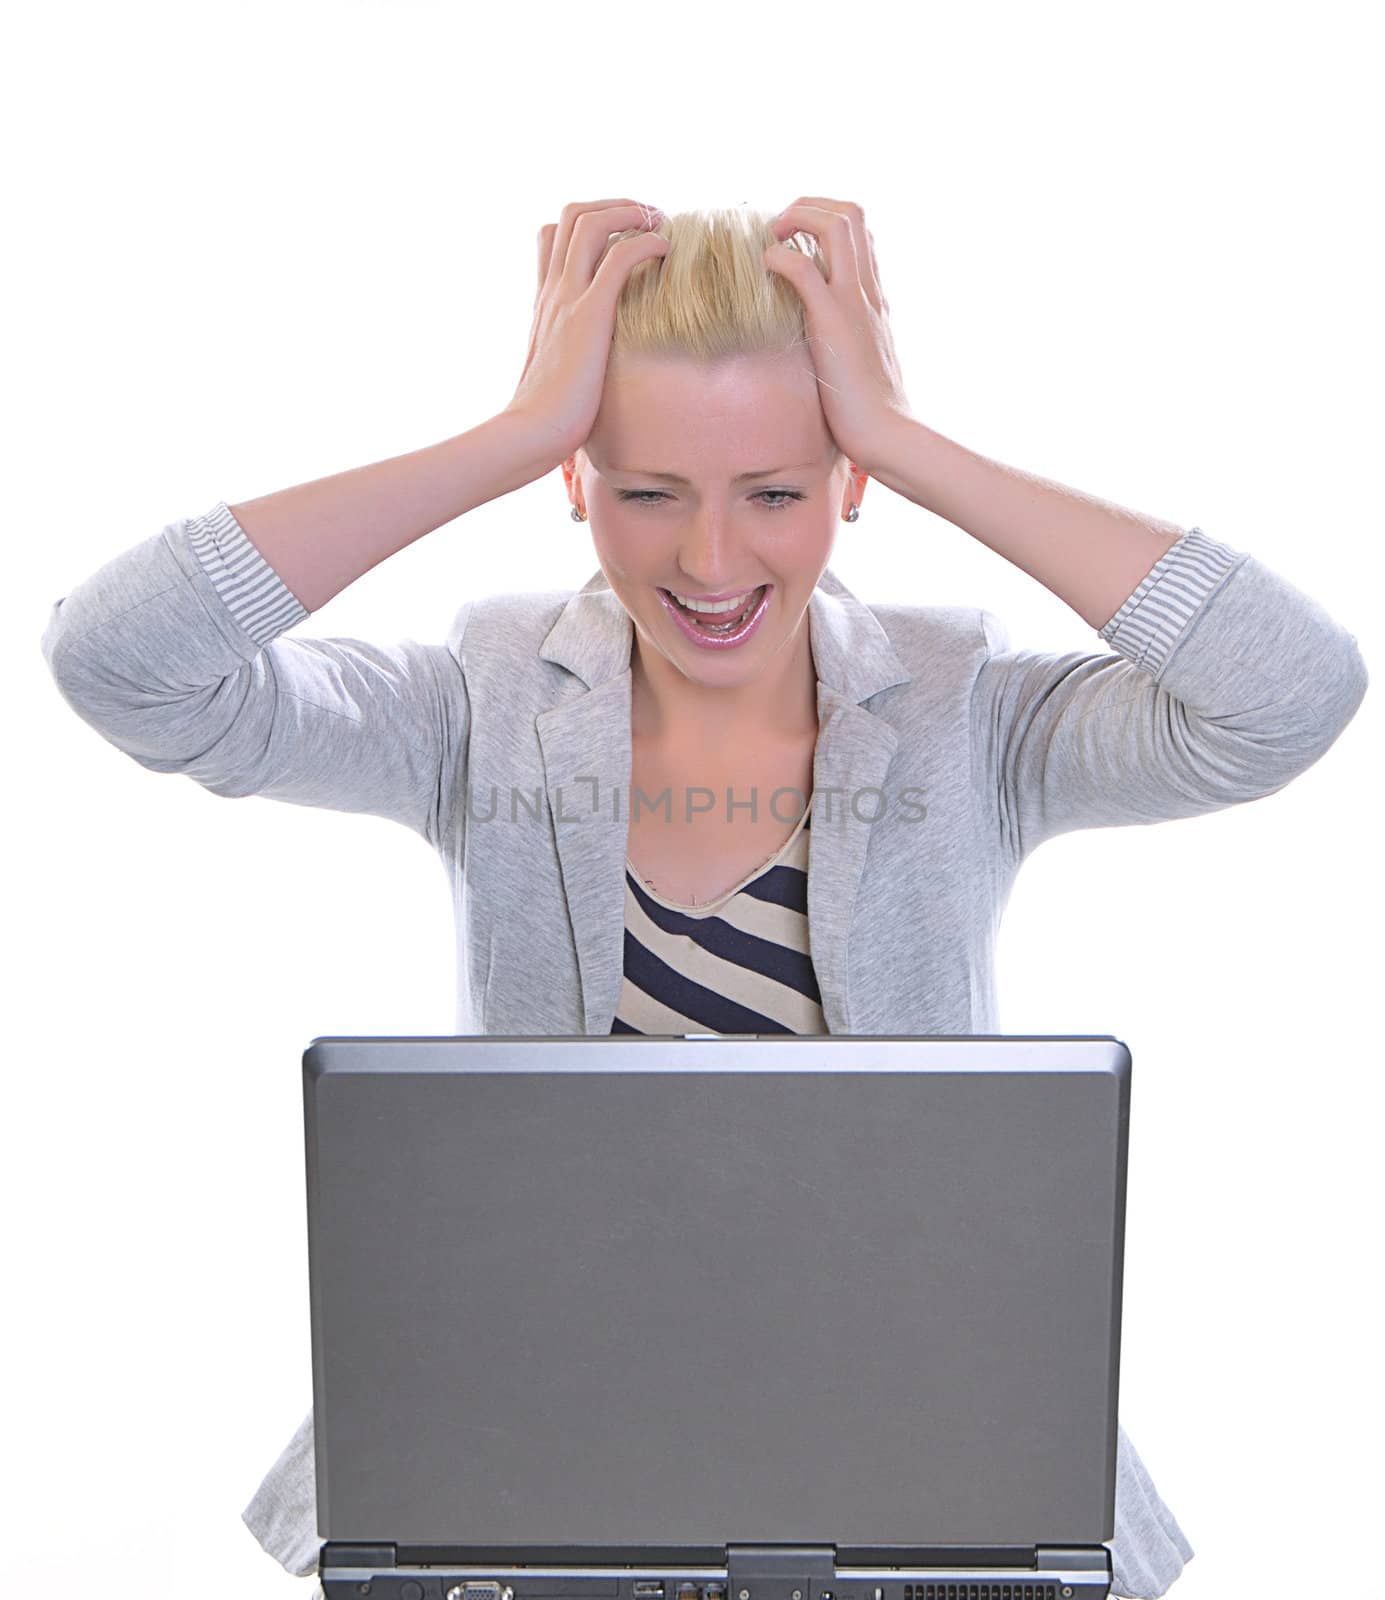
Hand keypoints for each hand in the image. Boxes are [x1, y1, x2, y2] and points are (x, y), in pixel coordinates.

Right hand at [503, 198, 668, 470]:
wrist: (529, 434)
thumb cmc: (544, 418)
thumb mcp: (555, 375)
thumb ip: (568, 358)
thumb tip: (586, 373)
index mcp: (544, 302)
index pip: (551, 236)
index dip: (587, 223)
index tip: (621, 234)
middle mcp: (553, 292)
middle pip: (572, 214)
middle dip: (615, 205)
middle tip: (647, 219)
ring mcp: (568, 299)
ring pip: (590, 222)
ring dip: (631, 212)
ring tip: (659, 223)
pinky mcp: (589, 316)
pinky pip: (619, 258)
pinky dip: (646, 243)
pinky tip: (665, 251)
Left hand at [763, 198, 913, 473]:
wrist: (889, 435)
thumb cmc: (871, 412)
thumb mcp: (860, 364)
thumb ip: (847, 341)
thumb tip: (820, 344)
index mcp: (875, 298)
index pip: (861, 234)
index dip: (825, 221)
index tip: (795, 238)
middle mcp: (868, 291)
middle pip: (852, 213)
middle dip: (810, 205)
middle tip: (780, 228)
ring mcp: (853, 303)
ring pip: (837, 224)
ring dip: (797, 217)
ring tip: (772, 238)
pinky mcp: (833, 323)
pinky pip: (802, 269)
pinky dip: (778, 258)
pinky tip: (765, 271)